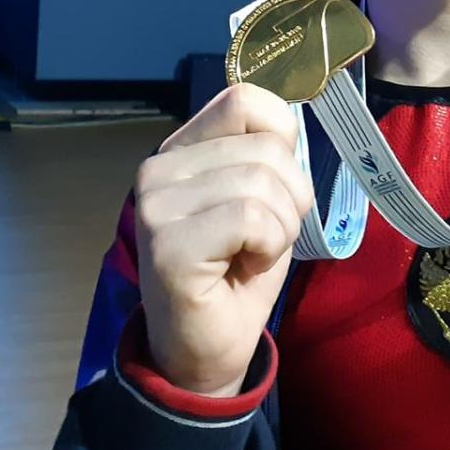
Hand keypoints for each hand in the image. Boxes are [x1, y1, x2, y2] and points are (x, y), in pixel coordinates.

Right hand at [133, 82, 314, 395]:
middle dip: (292, 196)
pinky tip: (244, 266)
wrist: (206, 349)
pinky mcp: (168, 245)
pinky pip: (251, 218)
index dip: (282, 137)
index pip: (245, 99)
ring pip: (263, 182)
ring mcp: (156, 206)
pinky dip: (268, 245)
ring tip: (254, 253)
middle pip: (268, 147)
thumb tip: (293, 111)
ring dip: (281, 227)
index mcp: (181, 149)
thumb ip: (264, 153)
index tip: (277, 185)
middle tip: (266, 236)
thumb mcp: (260, 198)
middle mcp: (158, 168)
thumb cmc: (237, 271)